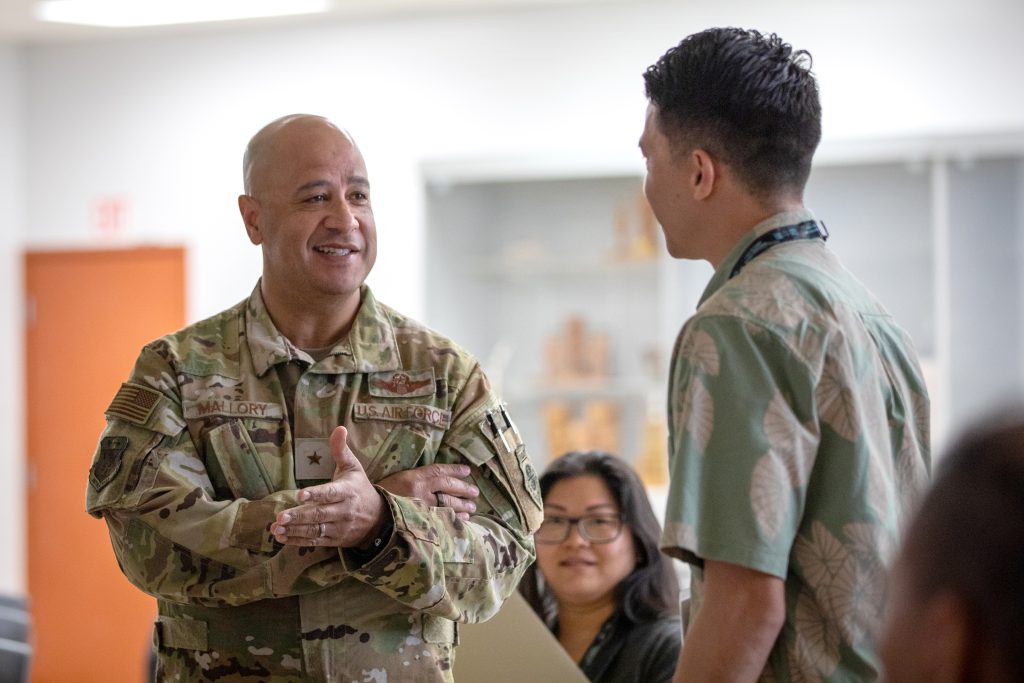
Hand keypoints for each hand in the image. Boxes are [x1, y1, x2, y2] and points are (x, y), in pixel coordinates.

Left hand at [271, 426, 384, 547]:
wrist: (377, 519)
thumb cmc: (359, 488)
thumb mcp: (353, 468)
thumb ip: (341, 450)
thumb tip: (339, 428)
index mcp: (347, 491)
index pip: (330, 493)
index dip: (316, 494)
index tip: (300, 495)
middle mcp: (343, 511)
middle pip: (320, 514)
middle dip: (299, 516)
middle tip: (280, 516)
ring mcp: (338, 528)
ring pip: (315, 530)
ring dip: (295, 530)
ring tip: (276, 528)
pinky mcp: (334, 540)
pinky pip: (314, 542)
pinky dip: (298, 541)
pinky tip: (282, 538)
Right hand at [378, 463, 479, 519]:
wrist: (367, 518)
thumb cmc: (379, 497)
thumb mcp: (394, 481)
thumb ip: (412, 478)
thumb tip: (431, 479)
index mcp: (412, 478)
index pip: (438, 471)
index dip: (454, 470)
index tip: (467, 470)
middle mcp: (420, 491)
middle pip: (448, 486)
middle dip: (463, 489)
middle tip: (474, 492)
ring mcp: (422, 508)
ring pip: (448, 504)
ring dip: (462, 505)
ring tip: (472, 507)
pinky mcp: (422, 522)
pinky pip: (443, 519)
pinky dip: (455, 519)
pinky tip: (463, 520)